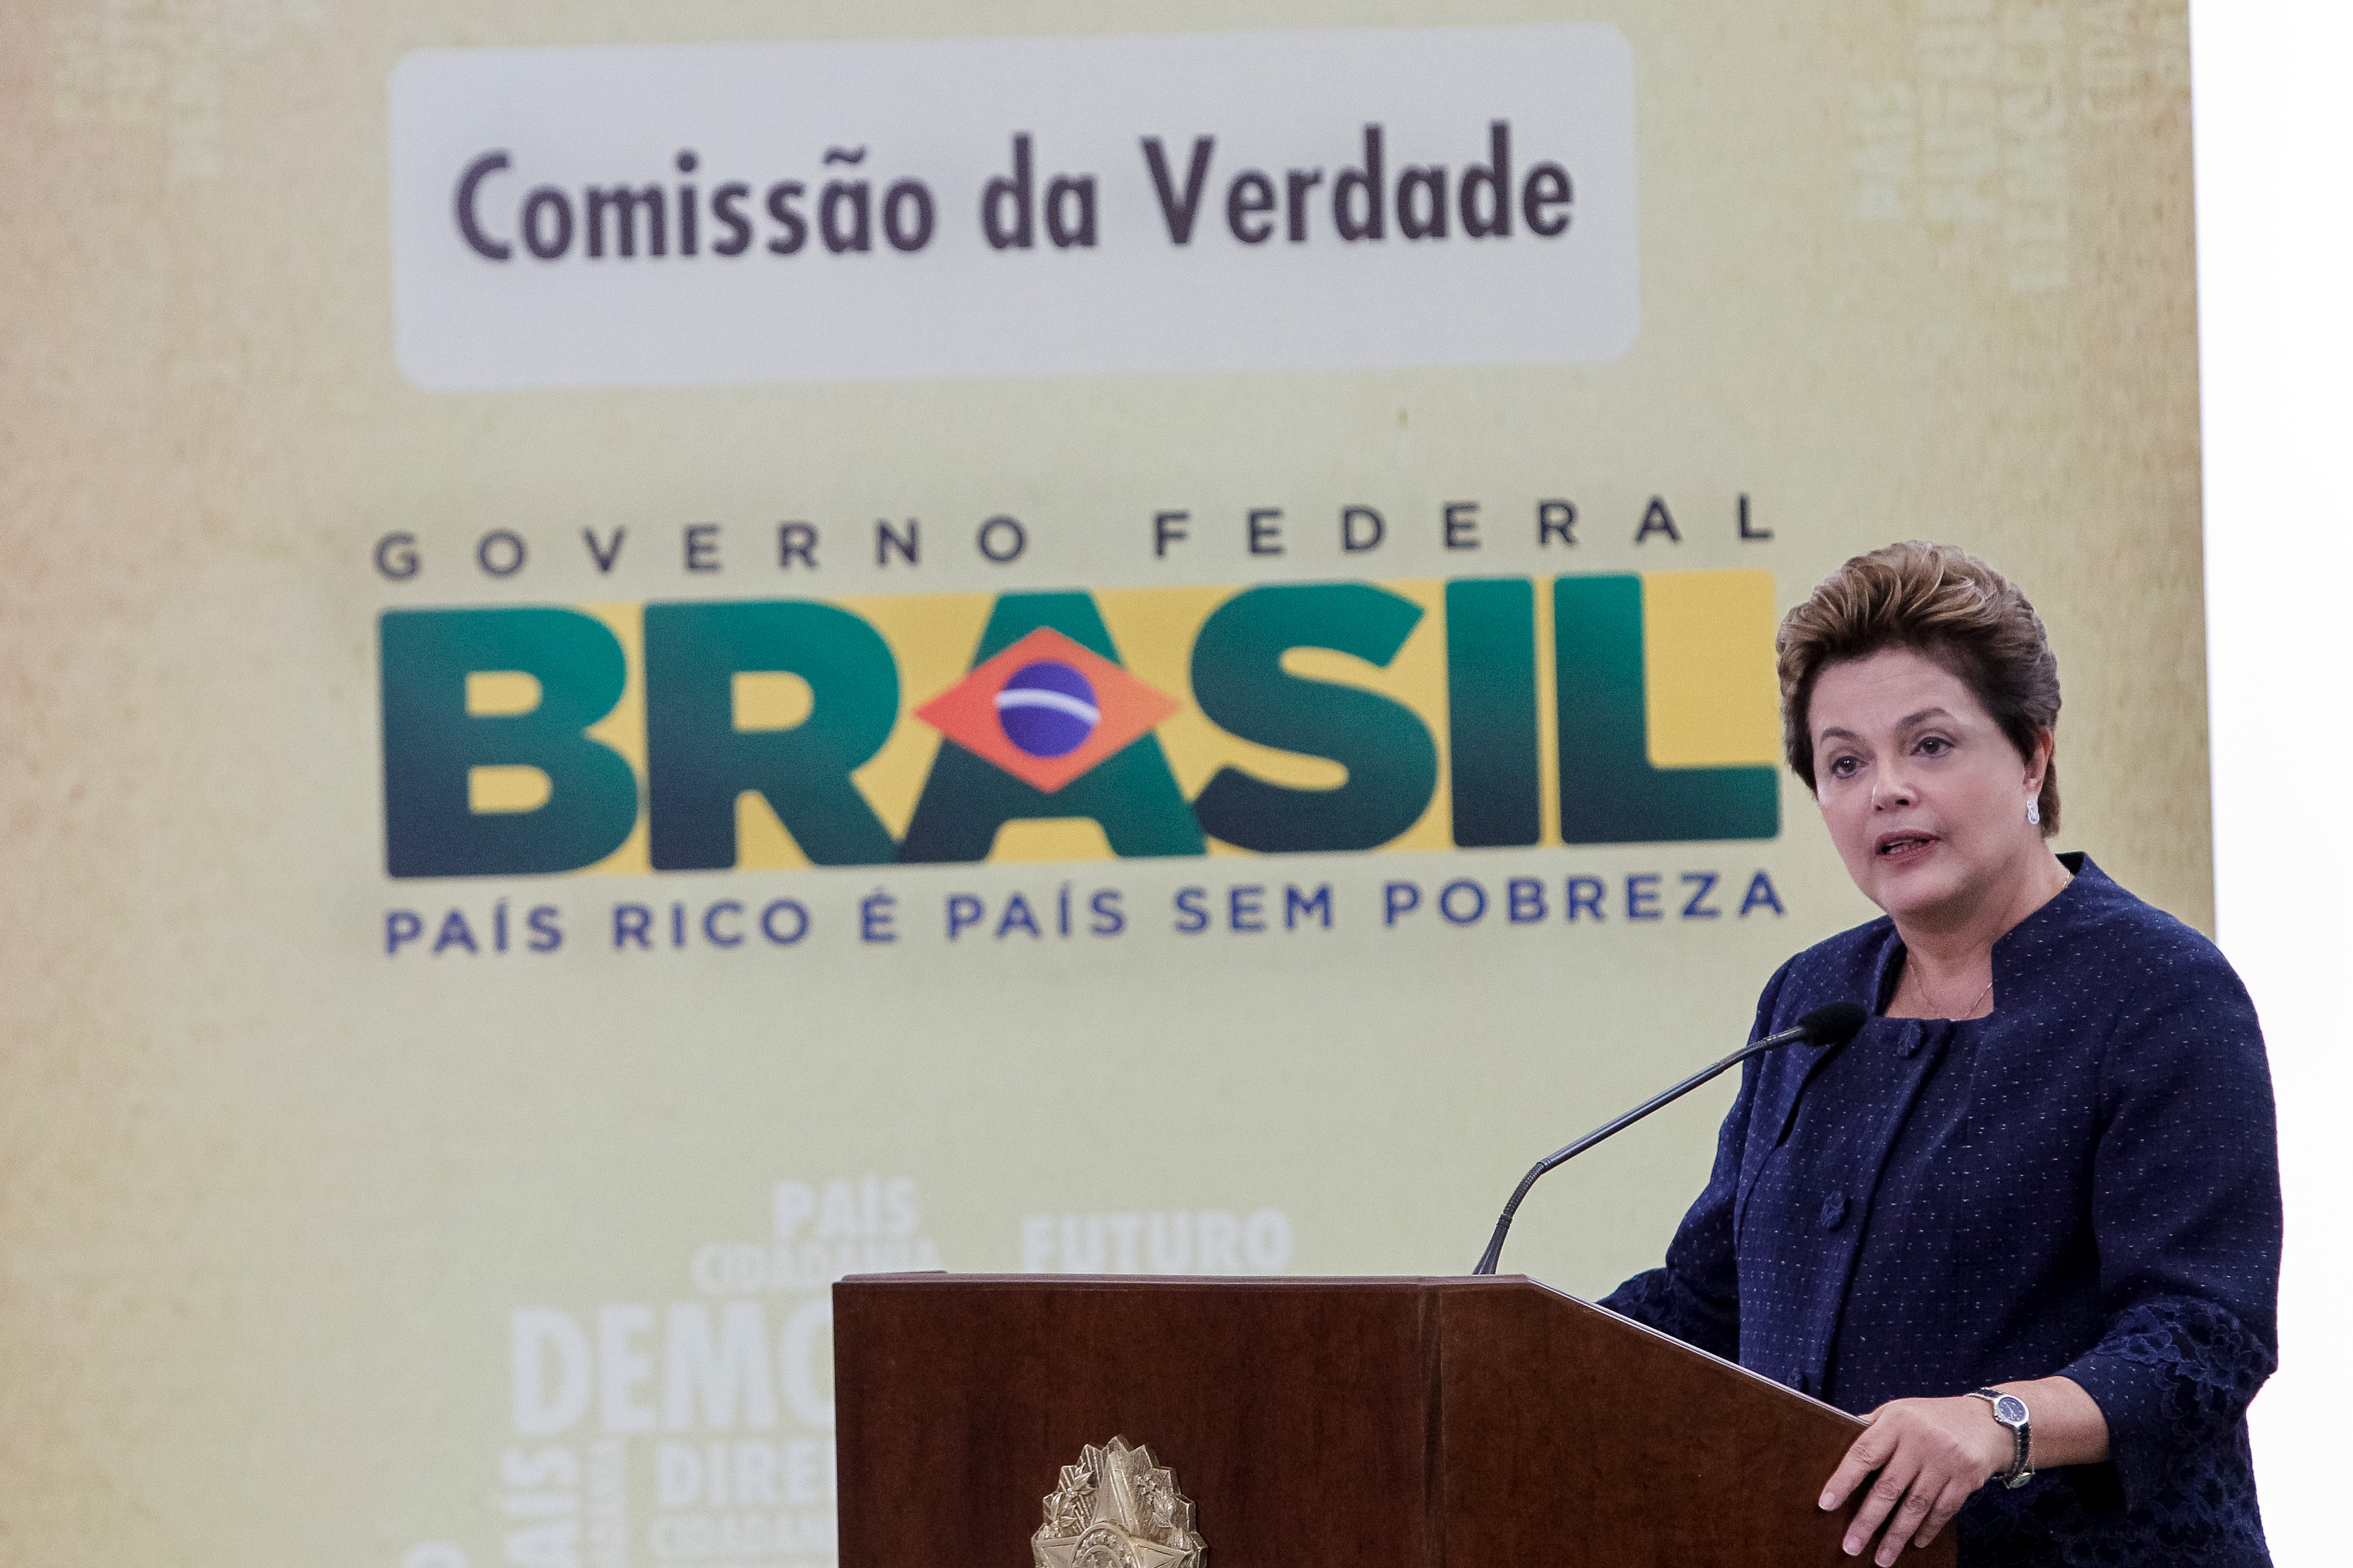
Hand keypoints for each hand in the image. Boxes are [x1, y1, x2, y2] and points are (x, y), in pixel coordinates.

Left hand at [1817, 1395, 2009, 1563]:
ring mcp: (1945, 1461)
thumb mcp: (1899, 1411)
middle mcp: (1920, 1441)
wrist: (1988, 1421)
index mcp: (1896, 1421)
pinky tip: (1915, 1543)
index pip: (1863, 1454)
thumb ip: (1873, 1427)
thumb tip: (1838, 1440)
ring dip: (1896, 1535)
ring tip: (1882, 1558)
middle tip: (1851, 1546)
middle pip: (1888, 1487)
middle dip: (1867, 1521)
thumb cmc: (1932, 1417)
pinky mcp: (1966, 1478)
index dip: (1843, 1481)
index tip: (1826, 1504)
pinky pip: (1943, 1510)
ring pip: (1915, 1506)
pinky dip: (1928, 1529)